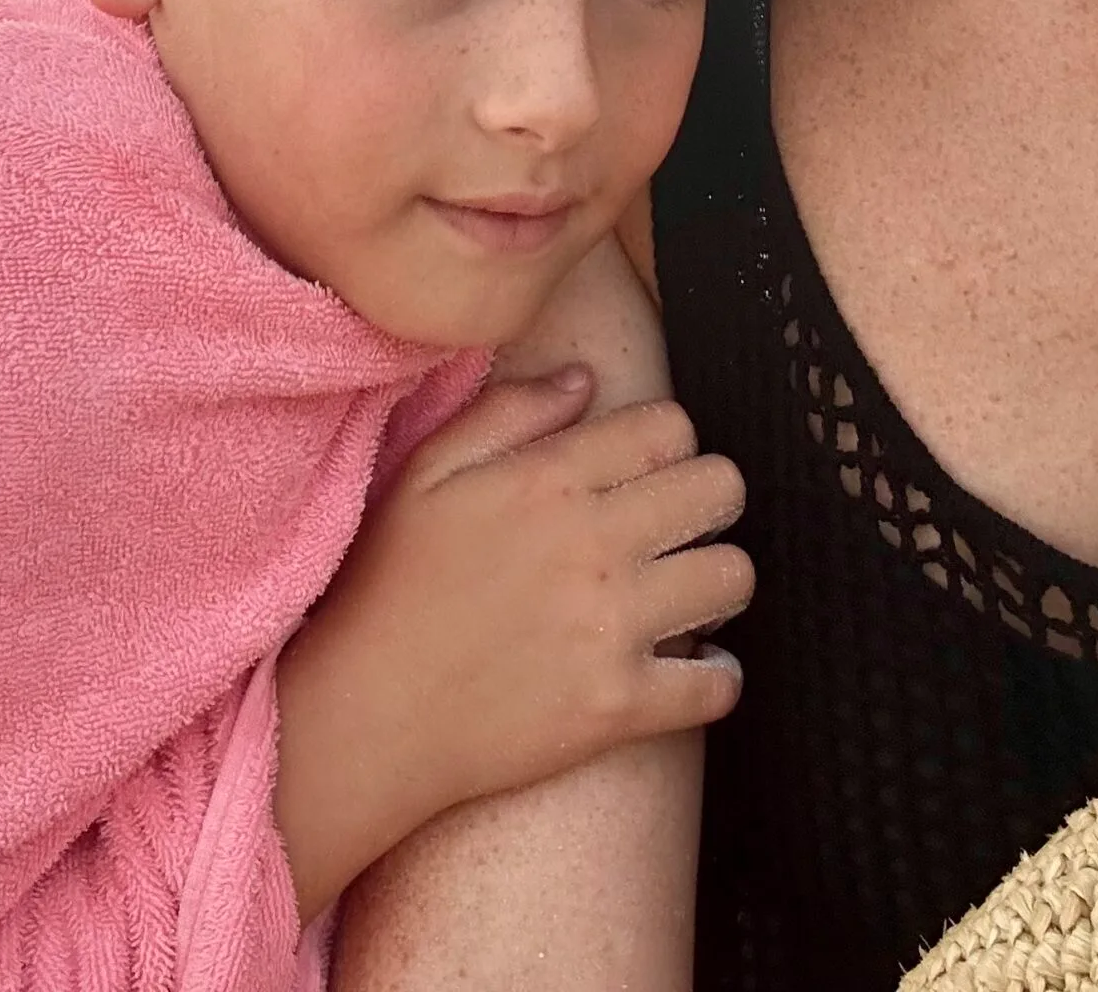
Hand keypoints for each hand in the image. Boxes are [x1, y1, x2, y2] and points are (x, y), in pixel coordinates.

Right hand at [274, 365, 750, 921]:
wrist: (363, 717)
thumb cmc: (386, 587)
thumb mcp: (426, 471)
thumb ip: (510, 411)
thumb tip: (585, 380)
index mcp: (548, 479)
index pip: (671, 427)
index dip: (670, 440)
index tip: (647, 467)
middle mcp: (593, 544)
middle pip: (722, 489)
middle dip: (710, 496)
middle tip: (678, 522)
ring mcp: (611, 628)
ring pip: (734, 576)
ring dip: (717, 577)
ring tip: (683, 590)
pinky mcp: (618, 707)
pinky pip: (718, 683)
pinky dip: (716, 675)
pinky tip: (688, 665)